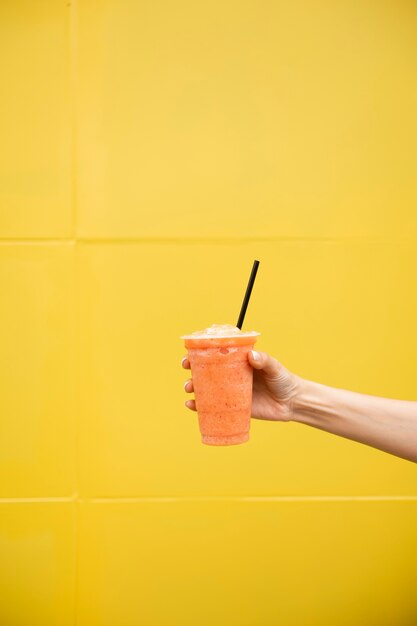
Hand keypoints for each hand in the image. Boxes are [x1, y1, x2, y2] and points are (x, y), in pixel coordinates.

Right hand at [182, 350, 300, 421]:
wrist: (292, 403)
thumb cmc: (284, 380)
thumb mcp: (274, 367)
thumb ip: (264, 360)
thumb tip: (251, 356)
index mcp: (238, 362)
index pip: (216, 354)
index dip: (200, 352)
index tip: (191, 352)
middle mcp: (230, 376)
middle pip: (205, 370)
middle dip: (192, 369)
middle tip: (187, 369)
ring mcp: (230, 392)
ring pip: (205, 388)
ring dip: (193, 387)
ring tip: (189, 388)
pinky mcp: (231, 408)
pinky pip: (211, 407)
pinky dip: (199, 407)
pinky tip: (191, 406)